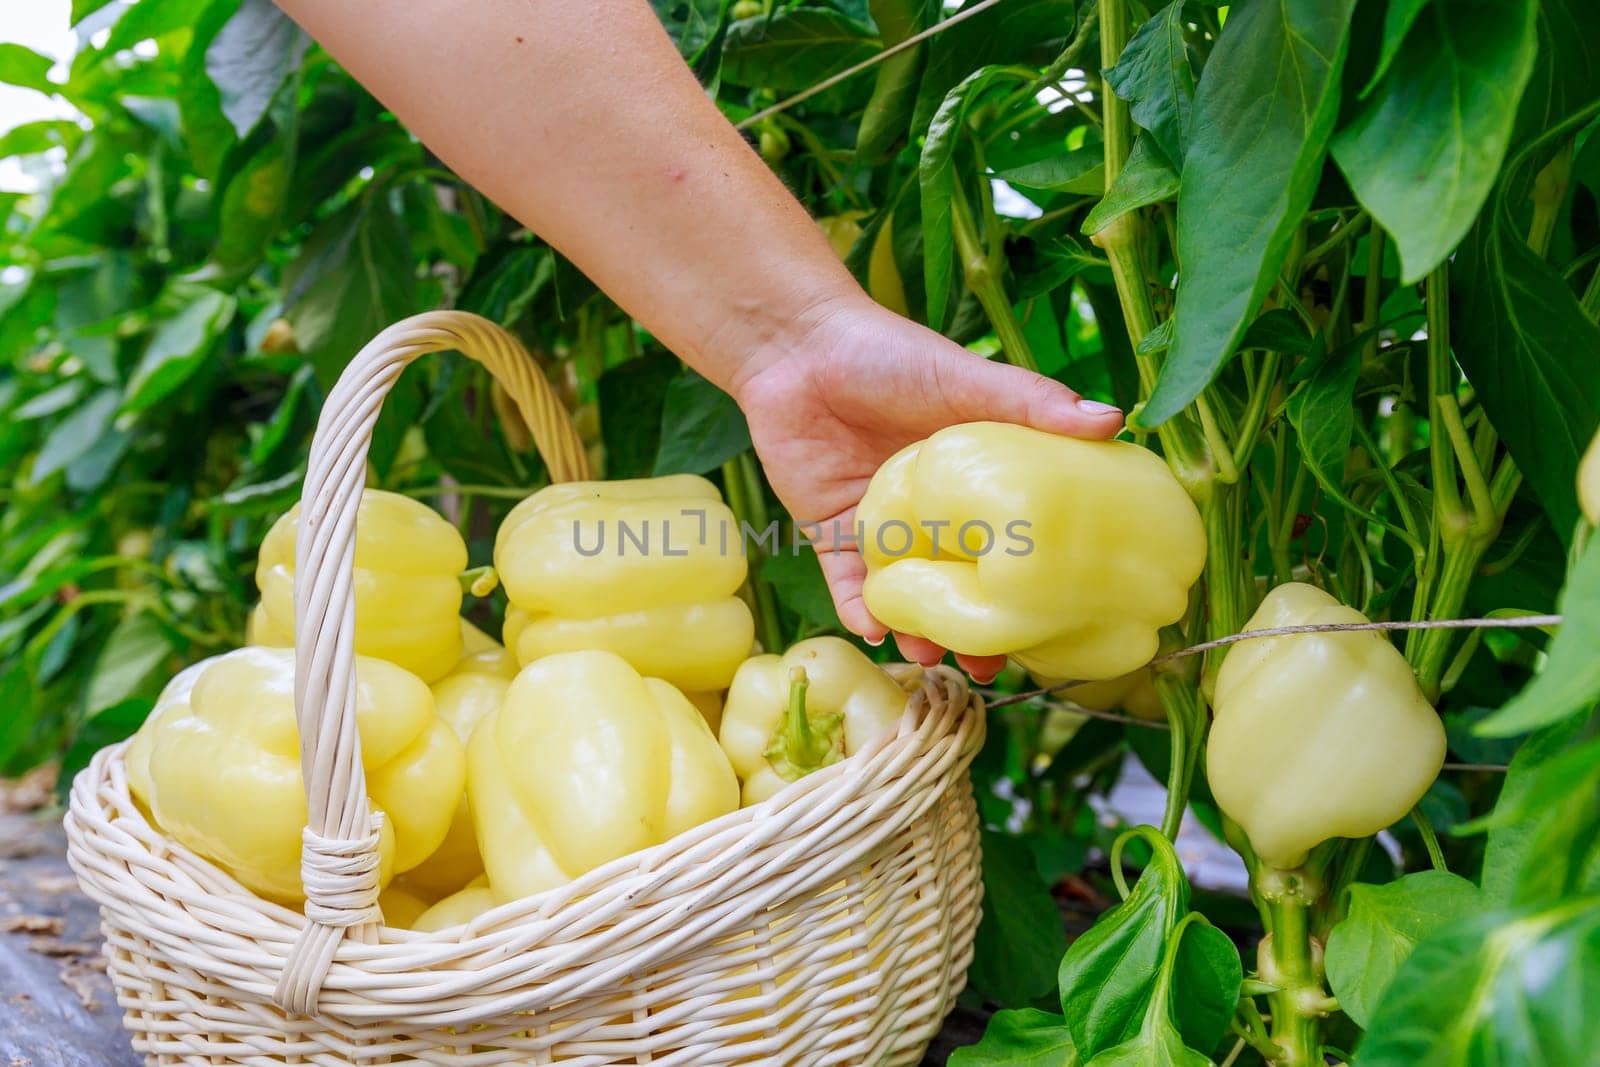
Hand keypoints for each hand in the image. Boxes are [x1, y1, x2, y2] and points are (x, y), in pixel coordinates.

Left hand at [732, 296, 1123, 681]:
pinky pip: (847, 585)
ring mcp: (882, 527)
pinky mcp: (830, 532)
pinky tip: (875, 628)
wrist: (797, 345)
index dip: (1032, 581)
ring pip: (908, 594)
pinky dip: (859, 610)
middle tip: (996, 664)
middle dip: (976, 625)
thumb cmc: (888, 354)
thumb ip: (1033, 403)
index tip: (1062, 620)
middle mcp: (931, 513)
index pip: (1012, 540)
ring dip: (920, 628)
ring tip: (936, 654)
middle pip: (962, 582)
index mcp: (973, 480)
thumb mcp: (967, 378)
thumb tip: (1113, 420)